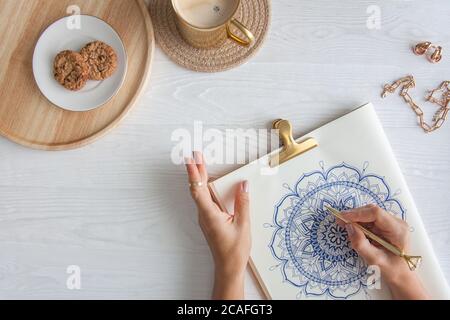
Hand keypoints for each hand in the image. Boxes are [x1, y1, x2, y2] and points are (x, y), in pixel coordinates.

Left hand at [185, 152, 250, 299]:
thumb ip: (243, 203)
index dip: (194, 173)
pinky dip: (205, 187)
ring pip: (200, 193)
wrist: (228, 268)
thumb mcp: (243, 225)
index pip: (198, 189)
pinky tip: (209, 182)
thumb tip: (243, 184)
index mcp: (210, 214)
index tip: (191, 159)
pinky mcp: (210, 220)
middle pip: (197, 188)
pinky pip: (205, 199)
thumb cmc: (234, 250)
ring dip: (200, 177)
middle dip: (196, 169)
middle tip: (195, 153)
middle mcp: (204, 214)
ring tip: (199, 162)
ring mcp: (206, 217)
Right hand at [338, 204, 428, 298]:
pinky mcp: (386, 226)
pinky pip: (370, 220)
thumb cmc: (392, 271)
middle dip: (354, 215)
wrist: (402, 276)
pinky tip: (353, 228)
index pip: (376, 214)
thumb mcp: (375, 260)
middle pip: (372, 211)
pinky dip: (359, 223)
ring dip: (355, 218)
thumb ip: (361, 244)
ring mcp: (392, 223)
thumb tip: (349, 227)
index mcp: (398, 230)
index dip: (357, 213)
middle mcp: (397, 223)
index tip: (342, 218)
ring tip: (344, 224)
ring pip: (369, 214)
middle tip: (339, 221)